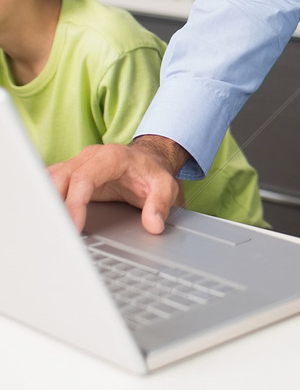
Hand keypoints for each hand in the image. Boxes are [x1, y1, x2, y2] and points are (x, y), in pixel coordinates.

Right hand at [48, 134, 186, 233]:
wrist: (148, 160)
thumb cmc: (153, 173)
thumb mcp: (166, 186)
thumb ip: (161, 204)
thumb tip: (154, 224)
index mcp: (111, 157)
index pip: (84, 178)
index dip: (75, 203)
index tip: (74, 227)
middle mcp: (90, 157)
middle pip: (60, 177)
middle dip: (53, 204)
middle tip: (53, 232)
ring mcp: (78, 164)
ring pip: (50, 178)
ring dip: (46, 201)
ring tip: (46, 228)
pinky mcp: (71, 173)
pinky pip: (51, 182)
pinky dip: (45, 198)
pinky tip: (44, 217)